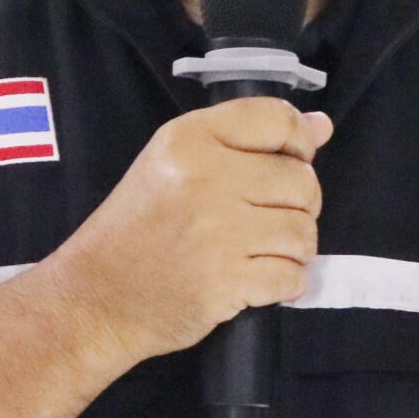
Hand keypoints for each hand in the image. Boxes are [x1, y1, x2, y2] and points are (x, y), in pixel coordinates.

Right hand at [50, 98, 334, 366]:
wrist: (96, 298)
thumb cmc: (137, 228)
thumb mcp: (175, 165)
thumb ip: (247, 142)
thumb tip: (322, 126)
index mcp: (189, 139)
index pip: (277, 120)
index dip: (299, 142)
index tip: (290, 163)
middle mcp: (206, 178)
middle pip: (302, 181)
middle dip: (299, 204)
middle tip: (268, 219)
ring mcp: (218, 232)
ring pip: (304, 231)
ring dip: (295, 247)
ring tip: (262, 252)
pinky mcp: (227, 281)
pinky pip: (293, 276)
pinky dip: (286, 282)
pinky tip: (258, 280)